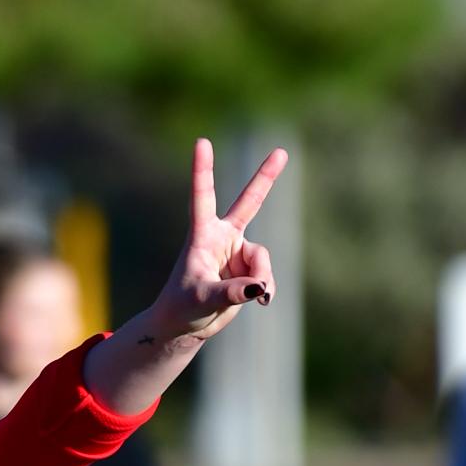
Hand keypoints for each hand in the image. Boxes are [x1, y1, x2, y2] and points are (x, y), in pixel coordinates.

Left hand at [146, 138, 285, 346]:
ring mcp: (237, 252)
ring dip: (261, 278)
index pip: (202, 197)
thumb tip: (260, 287)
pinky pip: (266, 276)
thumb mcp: (203, 299)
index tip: (202, 142)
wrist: (186, 324)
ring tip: (254, 297)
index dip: (202, 170)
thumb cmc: (183, 307)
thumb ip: (232, 292)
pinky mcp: (249, 270)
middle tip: (282, 152)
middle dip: (266, 178)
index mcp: (202, 235)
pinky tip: (262, 302)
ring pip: (262, 258)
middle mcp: (222, 237)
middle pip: (249, 202)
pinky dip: (266, 289)